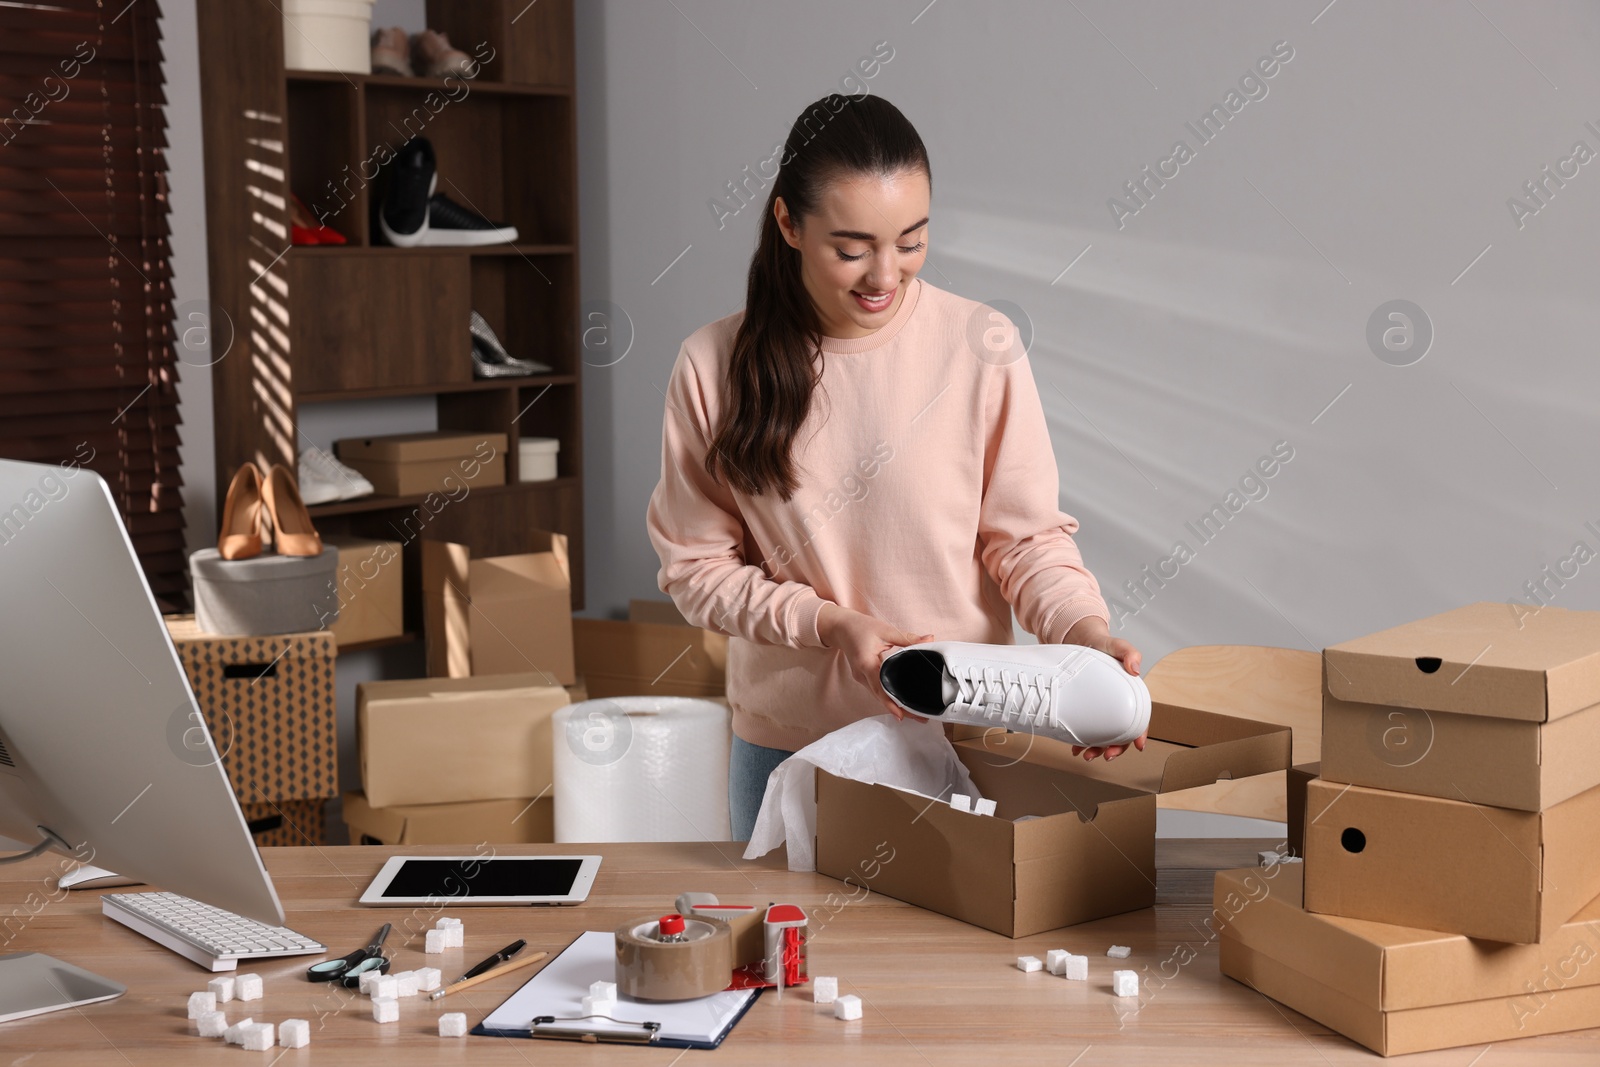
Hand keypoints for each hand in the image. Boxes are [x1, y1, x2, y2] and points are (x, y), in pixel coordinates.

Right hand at [818, 603, 931, 720]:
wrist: (840, 627)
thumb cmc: (860, 627)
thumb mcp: (885, 630)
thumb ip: (908, 638)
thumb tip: (930, 639)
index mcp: (866, 663)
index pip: (879, 687)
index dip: (890, 702)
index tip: (901, 715)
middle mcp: (861, 674)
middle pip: (880, 697)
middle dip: (899, 709)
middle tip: (920, 718)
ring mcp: (860, 678)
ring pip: (878, 696)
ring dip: (894, 705)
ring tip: (915, 713)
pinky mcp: (863, 677)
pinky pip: (876, 691)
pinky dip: (888, 697)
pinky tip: (900, 701)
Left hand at [1061, 614, 1147, 761]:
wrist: (1079, 640)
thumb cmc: (1101, 643)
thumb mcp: (1116, 644)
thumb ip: (1128, 652)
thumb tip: (1135, 668)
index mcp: (1129, 692)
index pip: (1139, 717)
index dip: (1139, 732)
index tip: (1138, 745)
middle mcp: (1116, 703)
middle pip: (1120, 732)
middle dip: (1115, 747)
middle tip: (1105, 755)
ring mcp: (1100, 707)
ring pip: (1103, 734)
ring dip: (1097, 749)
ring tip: (1086, 755)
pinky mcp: (1085, 707)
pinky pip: (1086, 728)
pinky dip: (1081, 740)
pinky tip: (1075, 747)